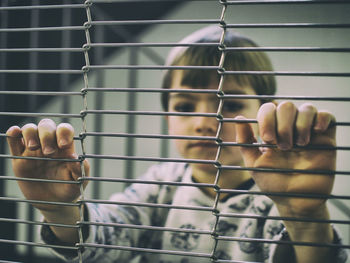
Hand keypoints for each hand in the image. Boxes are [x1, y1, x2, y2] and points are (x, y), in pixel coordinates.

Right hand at [6, 119, 89, 211]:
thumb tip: (75, 158)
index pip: (64, 129)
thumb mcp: (79, 182)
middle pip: (46, 125)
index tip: (63, 145)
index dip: (63, 132)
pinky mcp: (19, 159)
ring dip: (30, 133)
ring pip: (29, 129)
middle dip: (47, 134)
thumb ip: (80, 170)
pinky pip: (13, 141)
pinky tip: (15, 133)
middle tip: (49, 152)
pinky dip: (12, 133)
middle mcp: (49, 144)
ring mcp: (33, 150)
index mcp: (65, 148)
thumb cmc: (69, 189)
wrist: (54, 203)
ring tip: (33, 147)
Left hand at [235, 101, 335, 216]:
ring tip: (299, 145)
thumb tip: (239, 116)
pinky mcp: (325, 138)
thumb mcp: (253, 162)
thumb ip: (245, 140)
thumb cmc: (273, 183)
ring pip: (307, 108)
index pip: (268, 108)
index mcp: (272, 131)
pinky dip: (321, 118)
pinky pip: (326, 115)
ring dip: (301, 124)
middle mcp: (289, 128)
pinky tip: (316, 132)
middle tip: (283, 147)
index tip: (267, 140)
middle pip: (287, 105)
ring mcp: (308, 131)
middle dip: (283, 124)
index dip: (267, 118)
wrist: (295, 200)